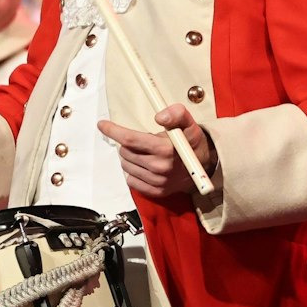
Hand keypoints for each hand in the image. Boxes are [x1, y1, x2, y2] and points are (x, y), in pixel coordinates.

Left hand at [99, 104, 215, 200]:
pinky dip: (133, 171)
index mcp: (166, 149)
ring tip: (146, 153)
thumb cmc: (192, 143)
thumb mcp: (189, 124)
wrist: (204, 168)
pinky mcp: (155, 192)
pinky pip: (131, 180)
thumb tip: (159, 116)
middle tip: (143, 141)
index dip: (114, 130)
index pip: (131, 139)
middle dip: (128, 143)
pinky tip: (146, 166)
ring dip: (130, 157)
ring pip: (126, 165)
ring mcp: (157, 182)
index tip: (102, 124)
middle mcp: (160, 168)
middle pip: (126, 152)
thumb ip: (177, 114)